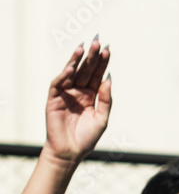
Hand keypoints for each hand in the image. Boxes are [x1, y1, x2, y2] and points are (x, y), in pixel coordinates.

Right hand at [44, 38, 111, 163]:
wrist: (71, 151)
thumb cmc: (87, 137)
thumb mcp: (102, 118)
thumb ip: (106, 99)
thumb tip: (109, 79)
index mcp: (91, 94)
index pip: (97, 74)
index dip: (102, 62)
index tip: (108, 49)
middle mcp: (78, 91)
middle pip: (86, 70)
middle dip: (92, 56)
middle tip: (98, 42)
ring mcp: (65, 94)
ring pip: (71, 73)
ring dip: (76, 60)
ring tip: (84, 47)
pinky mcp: (53, 99)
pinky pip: (58, 84)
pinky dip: (63, 75)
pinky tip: (71, 67)